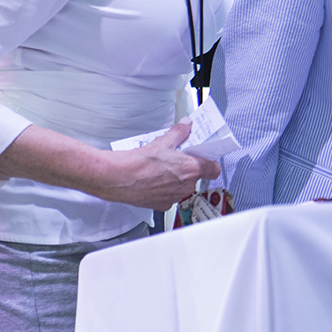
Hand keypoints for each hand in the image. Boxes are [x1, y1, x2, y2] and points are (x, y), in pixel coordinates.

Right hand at [95, 121, 220, 210]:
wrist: (118, 178)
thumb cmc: (139, 163)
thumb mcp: (164, 141)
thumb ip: (180, 133)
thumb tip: (186, 126)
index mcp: (191, 169)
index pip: (214, 169)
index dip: (210, 162)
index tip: (205, 157)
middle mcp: (185, 186)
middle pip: (197, 177)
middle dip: (189, 169)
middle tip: (179, 160)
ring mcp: (174, 197)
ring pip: (182, 187)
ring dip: (177, 180)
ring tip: (163, 169)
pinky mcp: (161, 205)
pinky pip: (169, 197)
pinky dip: (164, 189)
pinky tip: (154, 181)